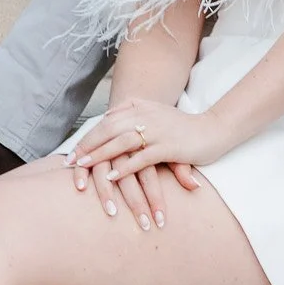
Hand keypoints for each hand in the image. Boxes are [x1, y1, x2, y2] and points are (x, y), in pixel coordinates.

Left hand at [67, 98, 213, 228]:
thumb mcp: (156, 112)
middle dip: (87, 146)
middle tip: (70, 162)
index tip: (72, 153)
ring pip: (121, 142)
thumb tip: (108, 116)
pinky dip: (125, 167)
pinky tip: (112, 177)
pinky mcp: (168, 147)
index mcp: (141, 107)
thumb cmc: (182, 125)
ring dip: (100, 155)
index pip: (107, 121)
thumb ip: (133, 110)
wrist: (213, 130)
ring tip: (83, 168)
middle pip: (109, 129)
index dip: (88, 137)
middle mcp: (146, 116)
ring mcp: (157, 131)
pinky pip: (142, 158)